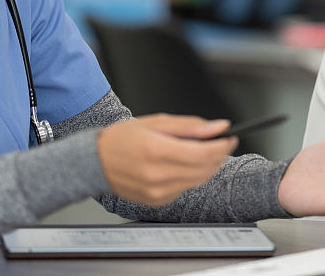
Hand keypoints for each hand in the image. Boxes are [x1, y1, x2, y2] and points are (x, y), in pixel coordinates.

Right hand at [97, 114, 237, 206]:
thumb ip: (190, 126)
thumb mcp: (156, 122)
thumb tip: (217, 127)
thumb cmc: (121, 139)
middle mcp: (158, 175)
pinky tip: (183, 165)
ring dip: (208, 166)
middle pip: (205, 169)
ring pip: (199, 181)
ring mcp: (158, 192)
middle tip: (222, 142)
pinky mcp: (157, 202)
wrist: (94, 162)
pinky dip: (191, 176)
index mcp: (157, 151)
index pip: (204, 153)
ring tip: (203, 151)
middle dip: (219, 155)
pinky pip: (185, 189)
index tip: (230, 137)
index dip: (222, 145)